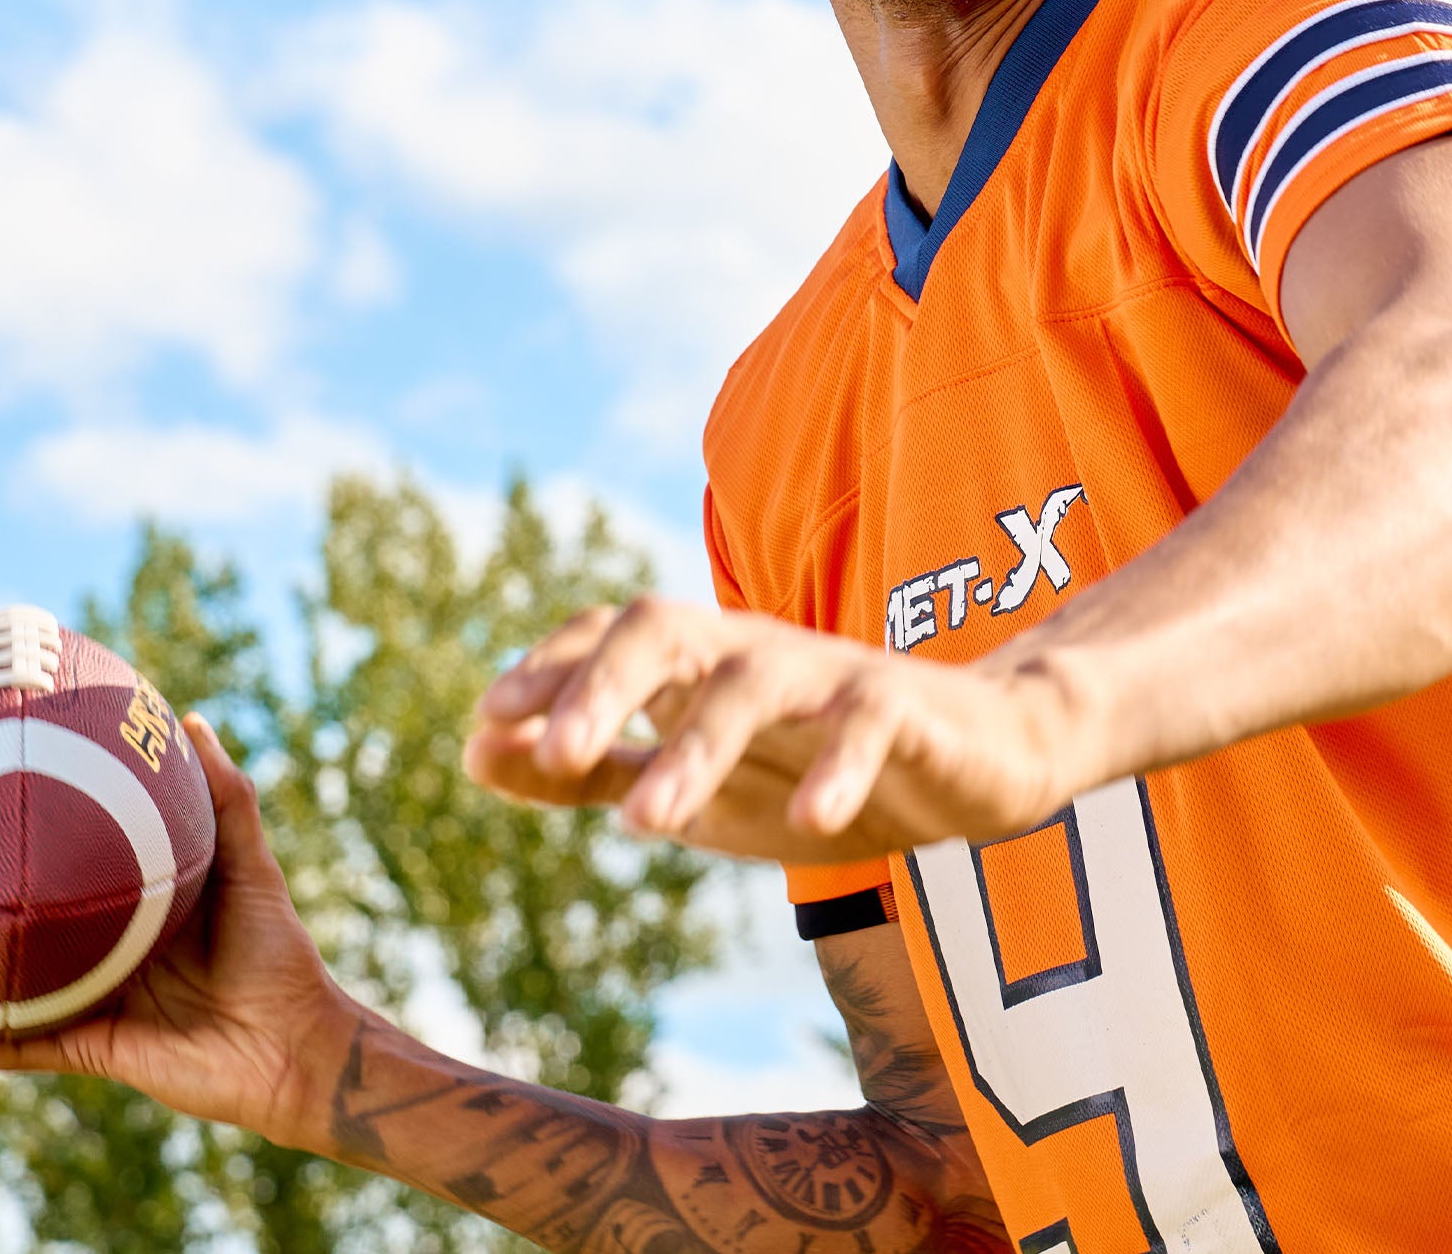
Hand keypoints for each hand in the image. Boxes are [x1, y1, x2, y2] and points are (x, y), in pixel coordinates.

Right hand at [0, 715, 358, 1152]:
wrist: (293, 1042)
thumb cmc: (278, 949)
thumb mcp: (246, 860)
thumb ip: (225, 797)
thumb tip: (189, 719)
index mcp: (129, 914)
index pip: (62, 880)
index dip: (22, 855)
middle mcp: (101, 959)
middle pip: (13, 940)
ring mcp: (90, 1007)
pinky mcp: (89, 1050)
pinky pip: (13, 1044)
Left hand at [463, 599, 1090, 860]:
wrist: (979, 760)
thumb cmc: (814, 769)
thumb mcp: (693, 784)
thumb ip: (588, 768)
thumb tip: (473, 749)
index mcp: (701, 666)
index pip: (612, 635)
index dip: (551, 667)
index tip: (490, 718)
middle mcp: (756, 653)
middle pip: (668, 628)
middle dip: (604, 681)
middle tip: (551, 751)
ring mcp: (831, 676)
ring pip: (755, 679)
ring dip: (695, 744)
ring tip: (643, 820)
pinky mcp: (907, 709)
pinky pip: (868, 721)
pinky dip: (838, 768)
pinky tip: (809, 823)